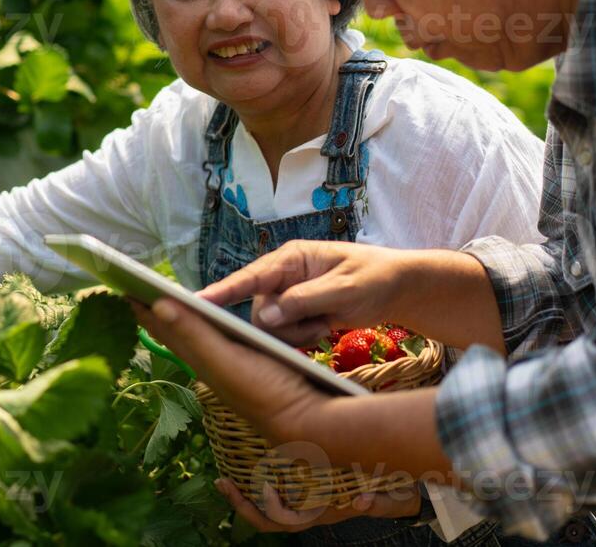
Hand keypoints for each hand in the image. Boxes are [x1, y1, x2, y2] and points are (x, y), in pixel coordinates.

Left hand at [131, 298, 327, 447]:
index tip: (119, 283)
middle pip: (173, 329)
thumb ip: (194, 333)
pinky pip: (213, 341)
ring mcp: (227, 365)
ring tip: (159, 301)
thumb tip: (157, 304)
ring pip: (192, 336)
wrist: (306, 422)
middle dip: (153, 308)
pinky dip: (201, 327)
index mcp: (199, 357)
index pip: (163, 325)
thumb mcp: (226, 360)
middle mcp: (208, 362)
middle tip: (131, 286)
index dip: (141, 306)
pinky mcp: (246, 366)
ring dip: (175, 317)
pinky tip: (205, 325)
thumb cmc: (266, 391)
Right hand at [197, 240, 409, 343]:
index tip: (197, 302)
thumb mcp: (344, 289)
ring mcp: (288, 294)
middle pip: (258, 309)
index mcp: (291, 258)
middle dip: (283, 324)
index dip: (222, 291)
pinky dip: (303, 336)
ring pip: (270, 325)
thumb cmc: (374, 278)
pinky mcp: (296, 312)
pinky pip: (285, 333)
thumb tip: (264, 316)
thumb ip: (304, 300)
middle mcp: (283, 275)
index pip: (251, 276)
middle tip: (318, 325)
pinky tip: (326, 328)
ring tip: (326, 324)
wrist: (398, 287)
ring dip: (296, 332)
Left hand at [215, 477, 421, 532]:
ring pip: (268, 506)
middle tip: (221, 483)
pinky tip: (247, 463)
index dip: (269, 510)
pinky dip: (260, 480)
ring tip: (224, 479)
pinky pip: (278, 490)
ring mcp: (308, 500)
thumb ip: (377, 503)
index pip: (287, 522)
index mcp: (322, 514)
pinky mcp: (309, 485)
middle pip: (268, 519)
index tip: (262, 489)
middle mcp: (310, 509)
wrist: (403, 492)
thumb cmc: (394, 495)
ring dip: (245, 493)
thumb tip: (363, 502)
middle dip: (242, 504)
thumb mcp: (388, 499)